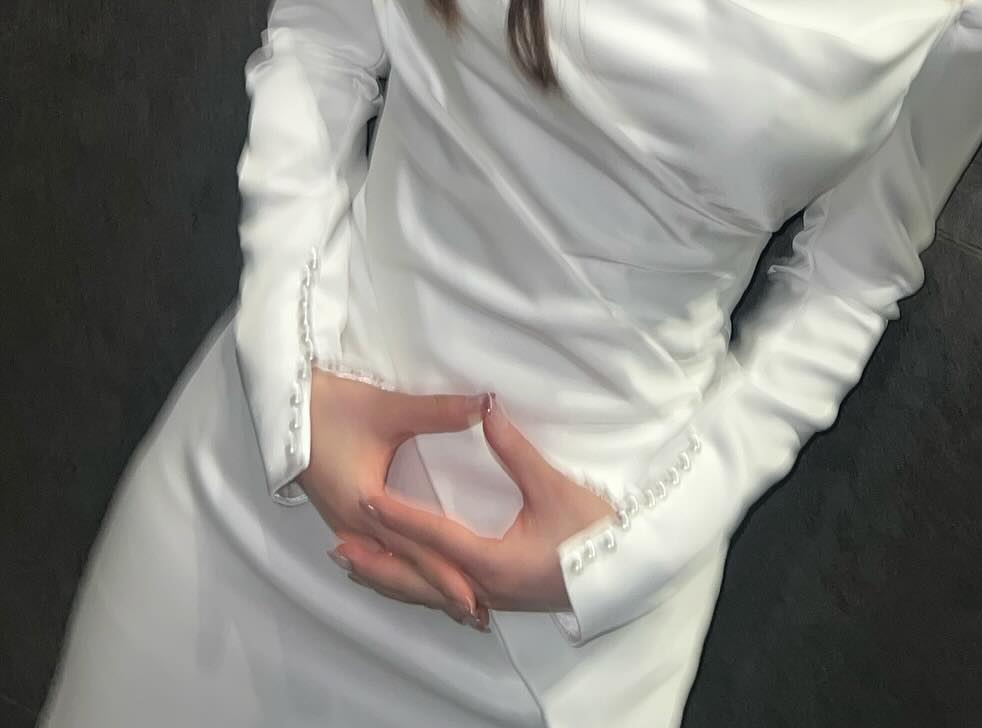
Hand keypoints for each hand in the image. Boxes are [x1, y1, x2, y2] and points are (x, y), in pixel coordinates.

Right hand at [300, 367, 489, 627]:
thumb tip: (486, 404)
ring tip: (454, 602)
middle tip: (476, 615)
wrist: (289, 408)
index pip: (417, 548)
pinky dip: (400, 567)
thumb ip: (440, 411)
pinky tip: (413, 573)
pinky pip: (376, 553)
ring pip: (389, 565)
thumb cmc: (337, 409)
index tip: (476, 598)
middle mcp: (355, 525)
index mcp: (367, 506)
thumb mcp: (390, 409)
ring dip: (420, 582)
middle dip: (439, 589)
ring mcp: (345, 524)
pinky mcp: (342, 516)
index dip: (447, 573)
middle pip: (404, 567)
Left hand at [337, 396, 619, 620]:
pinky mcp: (499, 594)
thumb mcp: (552, 488)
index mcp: (490, 563)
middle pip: (416, 577)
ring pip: (427, 591)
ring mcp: (490, 595)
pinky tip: (407, 574)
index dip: (396, 516)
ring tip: (355, 559)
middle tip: (337, 544)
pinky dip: (416, 582)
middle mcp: (482, 586)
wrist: (623, 572)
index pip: (431, 535)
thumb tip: (486, 407)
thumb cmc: (591, 532)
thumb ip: (515, 450)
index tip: (364, 499)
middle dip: (376, 561)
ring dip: (390, 574)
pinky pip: (444, 591)